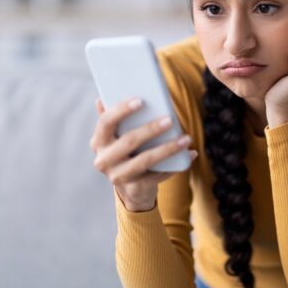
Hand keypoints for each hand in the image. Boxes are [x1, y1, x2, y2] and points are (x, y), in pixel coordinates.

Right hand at [89, 97, 197, 211]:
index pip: (105, 122)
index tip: (140, 100)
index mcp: (98, 142)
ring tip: (186, 139)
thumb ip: (112, 119)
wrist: (131, 188)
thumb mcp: (117, 137)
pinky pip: (157, 175)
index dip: (121, 110)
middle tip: (170, 119)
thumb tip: (101, 99)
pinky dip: (175, 165)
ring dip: (168, 148)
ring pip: (145, 160)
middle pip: (129, 141)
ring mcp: (118, 176)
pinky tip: (189, 155)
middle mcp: (103, 160)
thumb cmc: (126, 153)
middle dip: (151, 129)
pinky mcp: (134, 188)